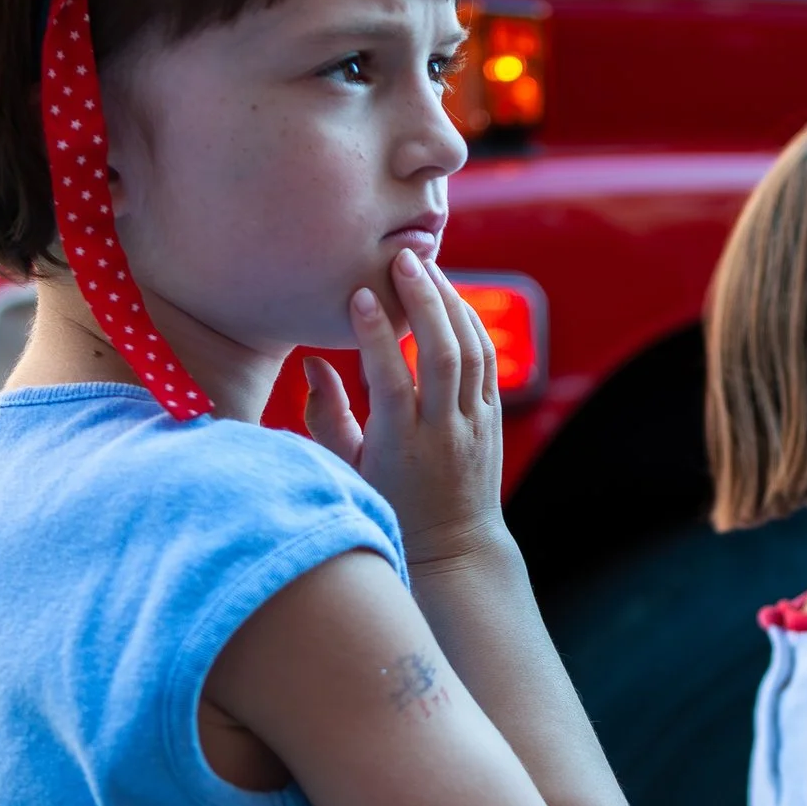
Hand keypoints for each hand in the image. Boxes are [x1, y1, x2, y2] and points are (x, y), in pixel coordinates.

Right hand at [303, 251, 507, 568]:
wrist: (454, 546)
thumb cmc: (388, 506)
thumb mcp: (345, 470)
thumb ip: (325, 417)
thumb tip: (313, 363)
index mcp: (400, 447)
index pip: (391, 381)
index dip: (376, 335)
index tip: (359, 295)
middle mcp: (442, 432)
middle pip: (442, 356)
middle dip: (425, 302)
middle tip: (403, 260)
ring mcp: (474, 423)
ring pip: (471, 352)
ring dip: (452, 303)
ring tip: (426, 267)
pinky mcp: (493, 417)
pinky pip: (487, 361)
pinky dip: (471, 323)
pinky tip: (451, 297)